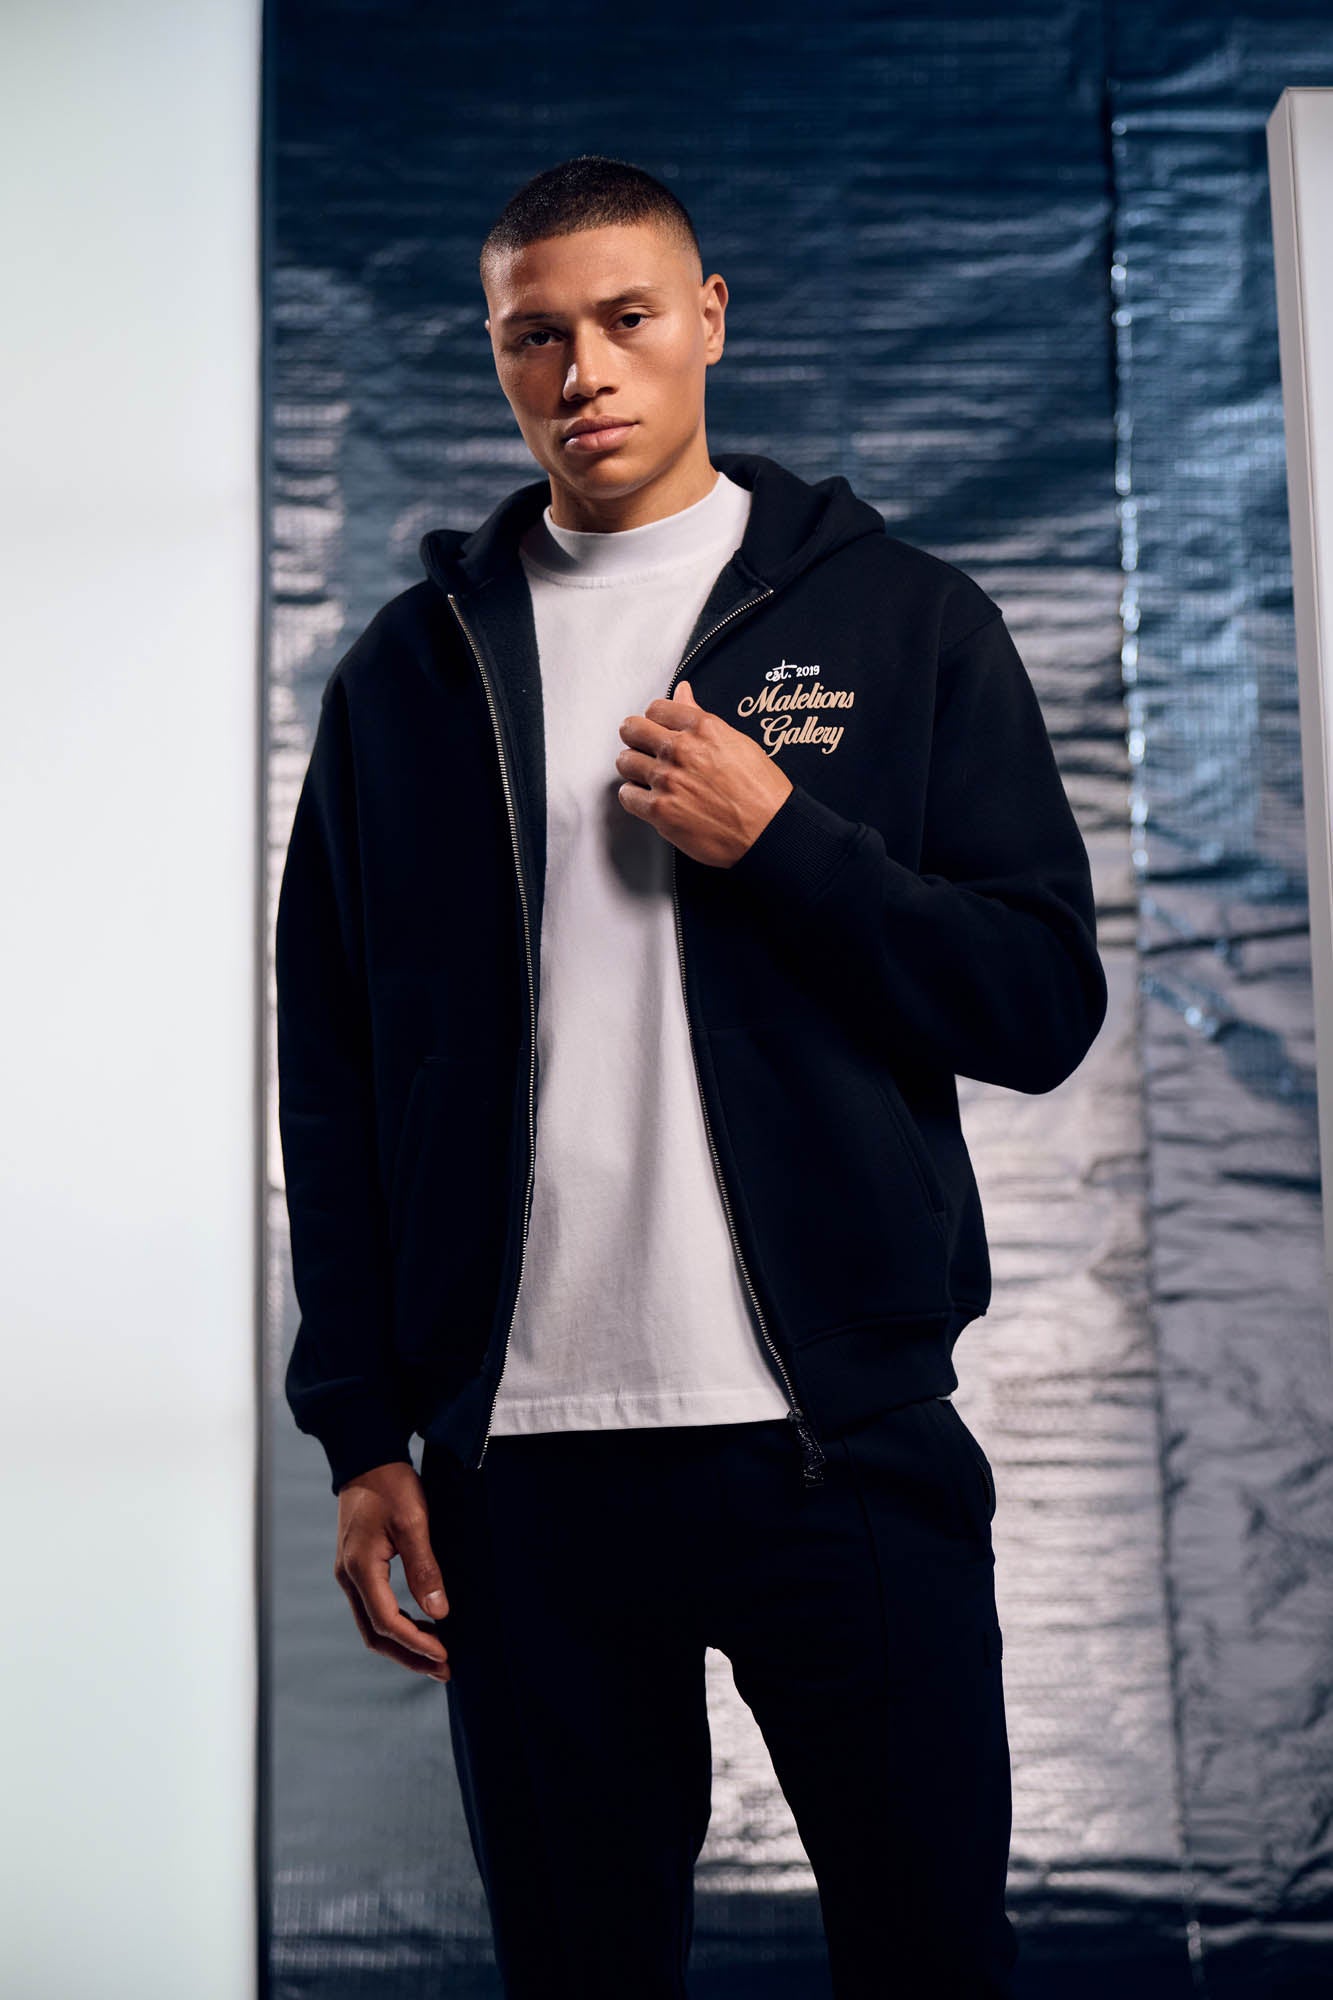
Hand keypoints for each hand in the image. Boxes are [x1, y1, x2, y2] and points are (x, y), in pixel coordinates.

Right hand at [333, 1460, 451, 1680]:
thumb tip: (439, 1613)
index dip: (416, 1644)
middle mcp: (349, 1577)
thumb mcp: (414, 1522)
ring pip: (372, 1625)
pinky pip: (373, 1608)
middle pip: (375, 1634)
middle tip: (444, 1670)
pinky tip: (420, 1628)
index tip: (445, 1654)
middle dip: (409, 1656)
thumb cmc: (391, 1485)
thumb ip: (424, 1568)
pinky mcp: (357, 1567)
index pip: (387, 1622)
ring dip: (403, 1645)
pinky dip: (396, 1626)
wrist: (367, 1458)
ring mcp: (350, 1574)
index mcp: (360, 1568)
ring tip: (436, 1658)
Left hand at [615, 678, 792, 867]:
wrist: (770, 831)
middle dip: (635, 738)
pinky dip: (634, 797)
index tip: (657, 730)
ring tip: (648, 776)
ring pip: (625, 762)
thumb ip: (701, 717)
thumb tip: (684, 692)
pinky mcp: (660, 810)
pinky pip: (627, 795)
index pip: (656, 709)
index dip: (655, 720)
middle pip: (632, 729)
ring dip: (634, 768)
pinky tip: (649, 799)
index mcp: (702, 728)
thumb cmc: (762, 792)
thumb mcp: (737, 742)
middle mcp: (681, 750)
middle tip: (644, 749)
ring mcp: (668, 779)